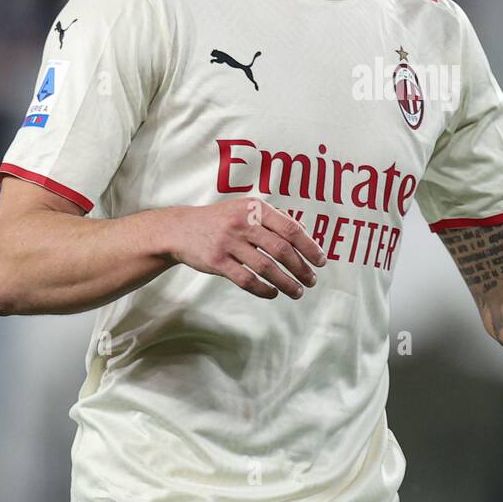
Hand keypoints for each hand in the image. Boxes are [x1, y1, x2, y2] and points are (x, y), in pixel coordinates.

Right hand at [164, 197, 325, 299]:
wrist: (181, 229)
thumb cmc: (221, 220)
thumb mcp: (246, 209)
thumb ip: (274, 218)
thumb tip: (306, 232)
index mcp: (255, 208)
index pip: (290, 228)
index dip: (309, 247)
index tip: (321, 261)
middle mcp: (243, 223)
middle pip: (281, 249)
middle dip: (301, 268)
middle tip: (311, 280)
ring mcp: (229, 242)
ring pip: (266, 267)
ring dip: (286, 282)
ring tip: (297, 291)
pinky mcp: (217, 261)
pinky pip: (247, 280)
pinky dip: (264, 289)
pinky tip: (273, 293)